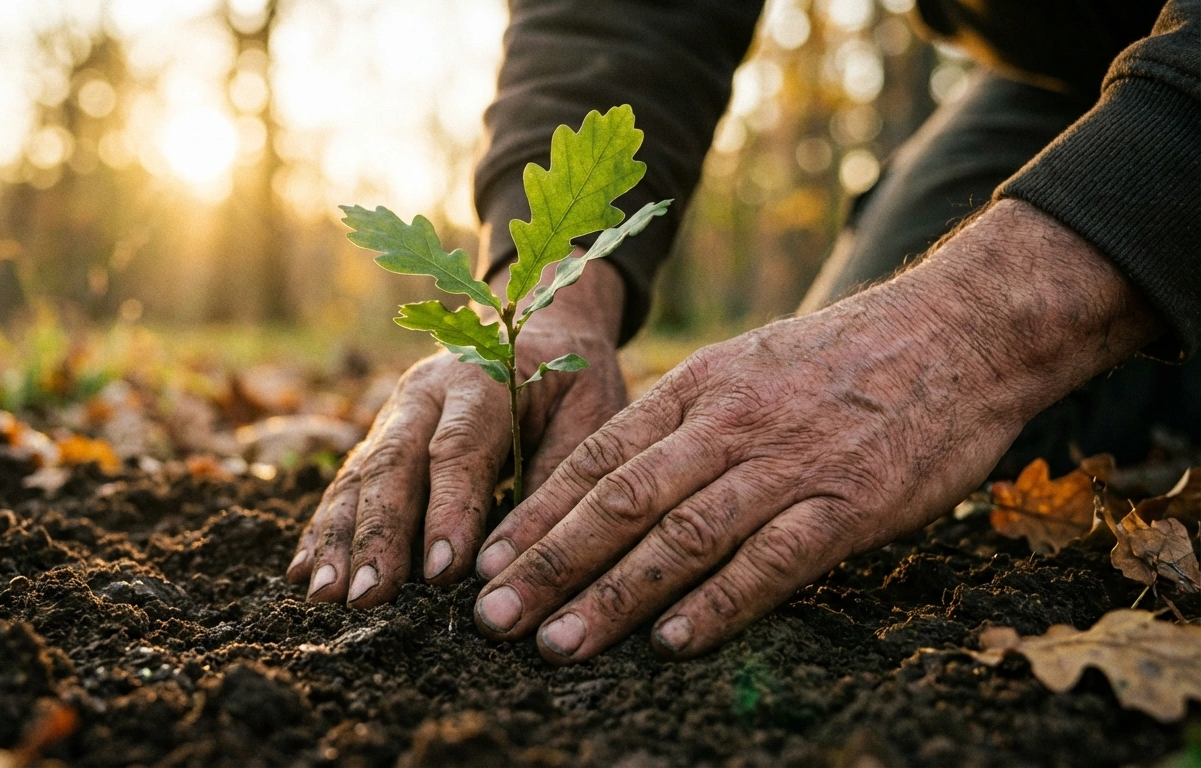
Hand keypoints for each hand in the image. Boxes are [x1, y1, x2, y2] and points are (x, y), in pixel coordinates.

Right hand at [287, 258, 628, 606]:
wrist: (539, 328)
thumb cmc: (572, 381)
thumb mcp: (591, 416)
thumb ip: (560, 479)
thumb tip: (520, 558)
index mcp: (484, 379)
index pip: (460, 447)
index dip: (448, 510)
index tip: (440, 572)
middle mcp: (427, 392)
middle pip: (394, 463)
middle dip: (377, 535)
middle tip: (366, 597)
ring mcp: (396, 413)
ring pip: (360, 474)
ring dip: (340, 538)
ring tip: (325, 594)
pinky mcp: (380, 436)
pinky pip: (346, 482)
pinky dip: (325, 527)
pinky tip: (304, 571)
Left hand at [471, 200, 1164, 662]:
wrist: (959, 330)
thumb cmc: (845, 357)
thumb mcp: (746, 364)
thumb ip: (684, 419)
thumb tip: (615, 474)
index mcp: (698, 388)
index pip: (597, 456)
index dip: (537, 513)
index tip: (488, 559)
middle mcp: (729, 423)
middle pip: (620, 501)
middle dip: (549, 564)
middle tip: (493, 616)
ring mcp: (788, 463)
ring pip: (681, 536)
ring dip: (613, 595)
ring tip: (558, 643)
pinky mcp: (849, 502)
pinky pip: (772, 559)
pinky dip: (719, 603)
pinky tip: (673, 642)